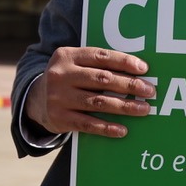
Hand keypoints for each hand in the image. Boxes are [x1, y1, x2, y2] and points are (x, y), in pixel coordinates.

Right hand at [26, 46, 154, 138]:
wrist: (35, 100)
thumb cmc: (67, 79)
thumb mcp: (74, 64)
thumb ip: (97, 64)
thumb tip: (137, 71)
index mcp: (67, 56)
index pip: (100, 56)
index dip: (123, 62)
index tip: (144, 69)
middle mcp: (61, 75)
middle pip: (102, 79)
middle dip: (129, 85)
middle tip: (150, 91)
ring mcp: (59, 98)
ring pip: (98, 102)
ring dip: (124, 106)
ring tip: (144, 109)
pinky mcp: (60, 118)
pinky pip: (88, 124)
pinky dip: (107, 127)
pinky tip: (123, 130)